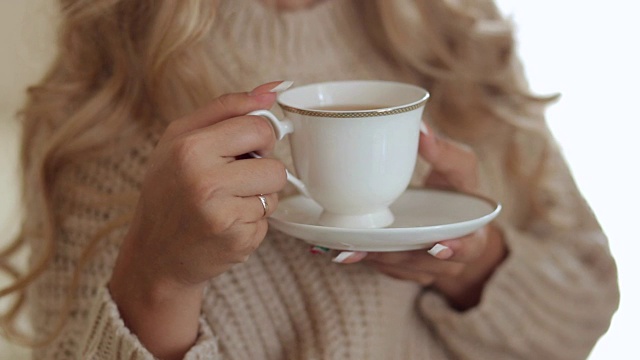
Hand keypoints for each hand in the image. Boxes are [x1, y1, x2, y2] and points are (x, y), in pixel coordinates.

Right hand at [109, 82, 287, 358]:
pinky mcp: (237, 241)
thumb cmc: (169, 190)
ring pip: (275, 194)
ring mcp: (222, 214)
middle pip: (275, 165)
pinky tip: (225, 226)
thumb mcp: (181, 139)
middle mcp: (204, 180)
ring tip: (227, 203)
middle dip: (262, 171)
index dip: (259, 138)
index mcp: (190, 147)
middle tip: (234, 179)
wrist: (154, 255)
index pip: (259, 127)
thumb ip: (227, 108)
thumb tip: (274, 88)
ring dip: (258, 198)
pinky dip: (252, 223)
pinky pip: (267, 221)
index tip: (246, 148)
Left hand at [332, 125, 505, 309]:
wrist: (446, 215)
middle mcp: (449, 260)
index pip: (471, 247)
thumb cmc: (455, 188)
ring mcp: (423, 269)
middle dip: (397, 255)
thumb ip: (444, 152)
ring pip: (398, 268)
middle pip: (423, 263)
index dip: (456, 249)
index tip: (438, 244)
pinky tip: (340, 250)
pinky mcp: (400, 269)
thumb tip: (419, 128)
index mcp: (472, 234)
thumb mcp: (459, 167)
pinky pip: (383, 269)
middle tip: (373, 245)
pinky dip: (364, 258)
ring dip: (374, 259)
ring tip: (348, 249)